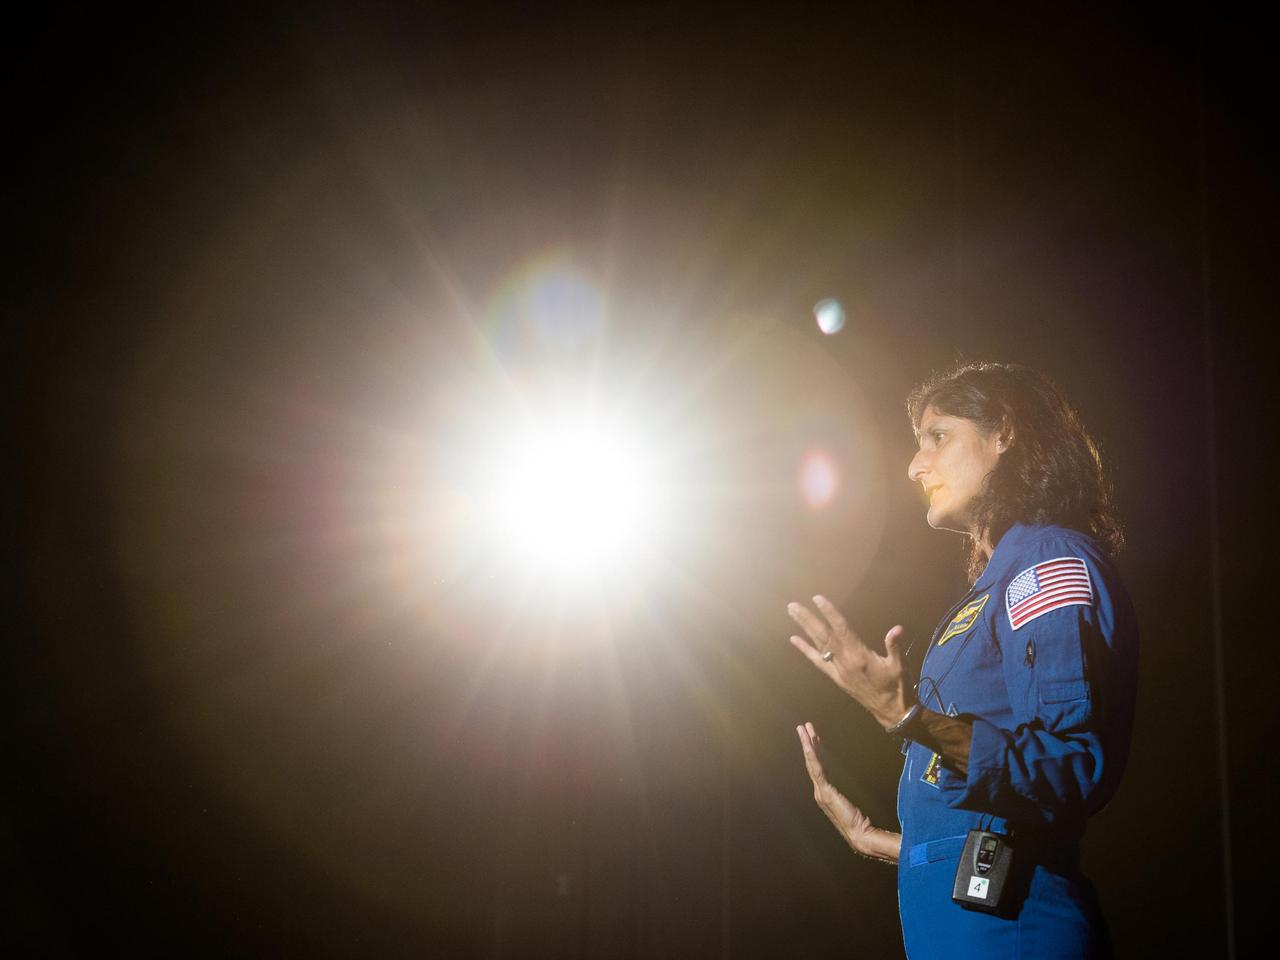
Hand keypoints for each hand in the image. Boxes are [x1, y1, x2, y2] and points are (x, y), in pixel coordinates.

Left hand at [787, 595, 907, 728]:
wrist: (889, 711)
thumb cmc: (896, 686)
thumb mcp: (898, 665)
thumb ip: (894, 646)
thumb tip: (897, 628)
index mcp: (859, 655)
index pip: (841, 629)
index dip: (829, 613)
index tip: (817, 599)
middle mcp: (844, 661)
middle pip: (823, 635)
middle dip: (807, 619)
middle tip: (792, 606)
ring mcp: (837, 669)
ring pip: (818, 645)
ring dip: (804, 628)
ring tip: (793, 613)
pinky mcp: (835, 677)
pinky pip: (817, 661)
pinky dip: (805, 649)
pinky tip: (794, 639)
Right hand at [796, 722, 896, 861]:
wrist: (860, 835)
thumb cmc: (859, 822)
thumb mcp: (852, 802)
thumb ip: (847, 792)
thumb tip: (850, 783)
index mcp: (824, 793)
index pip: (818, 767)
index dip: (816, 750)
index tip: (813, 736)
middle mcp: (819, 791)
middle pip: (811, 762)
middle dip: (807, 743)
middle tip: (803, 726)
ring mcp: (820, 792)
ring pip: (812, 763)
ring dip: (807, 744)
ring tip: (803, 729)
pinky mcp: (825, 792)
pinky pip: (817, 770)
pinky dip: (812, 756)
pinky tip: (809, 745)